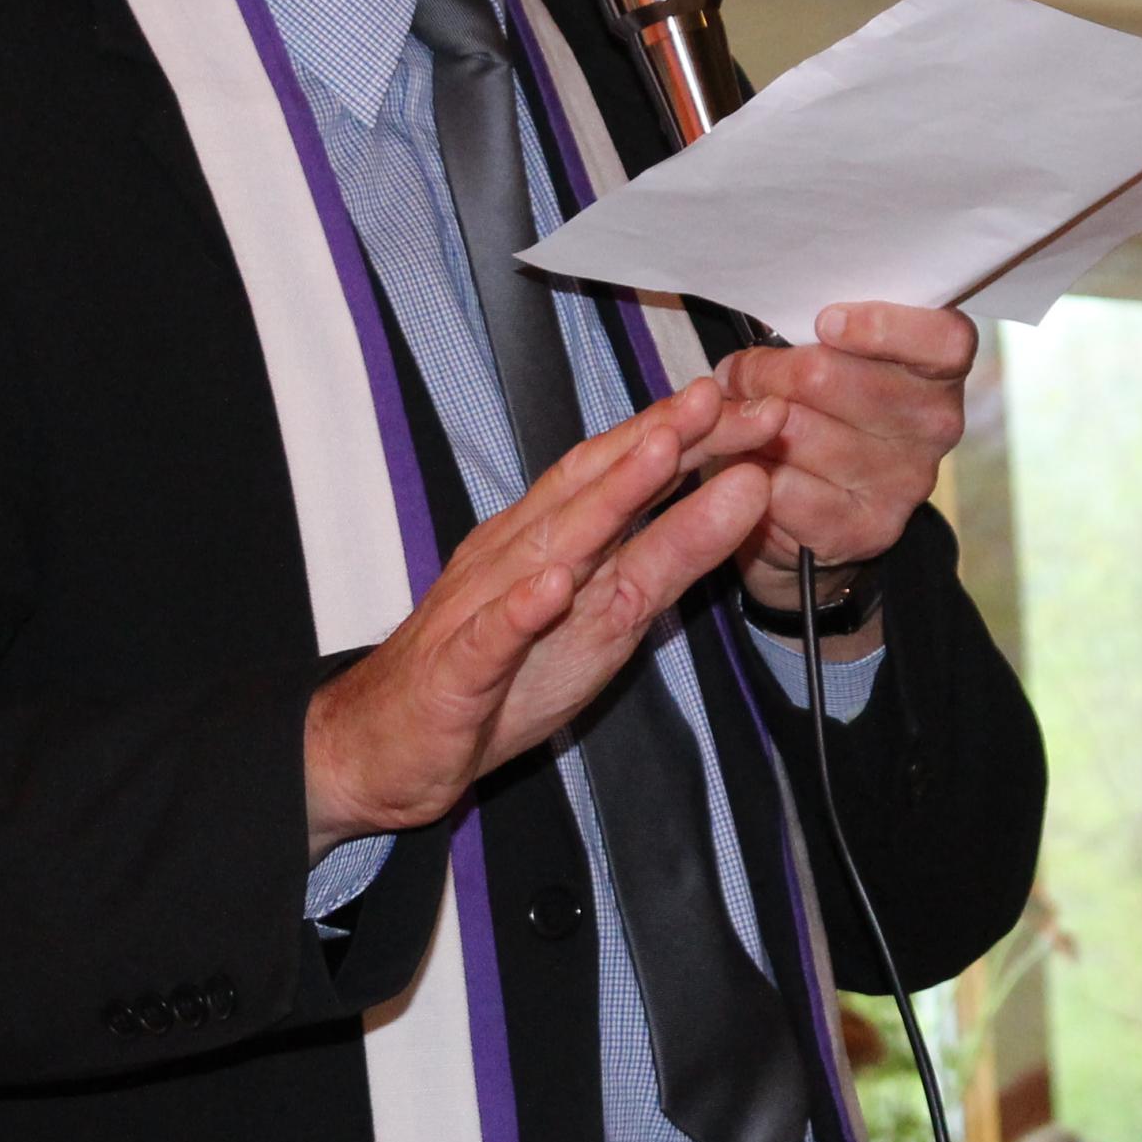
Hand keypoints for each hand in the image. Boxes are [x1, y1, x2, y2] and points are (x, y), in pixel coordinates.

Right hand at [302, 376, 780, 855]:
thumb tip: (742, 493)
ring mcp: (484, 607)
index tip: (752, 401)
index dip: (684, 433)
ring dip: (605, 498)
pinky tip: (551, 588)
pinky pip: (490, 637)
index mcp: (550, 538)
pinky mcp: (459, 671)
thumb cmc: (497, 672)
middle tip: (721, 399)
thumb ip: (669, 554)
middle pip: (594, 489)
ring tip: (658, 454)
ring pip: (550, 546)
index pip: (621, 470)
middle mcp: (517, 556)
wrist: (389, 742)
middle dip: (659, 441)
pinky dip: (520, 610)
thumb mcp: (608, 612)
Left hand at [714, 302, 975, 618]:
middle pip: (828, 377)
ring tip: (739, 421)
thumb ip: (817, 335)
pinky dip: (750, 471)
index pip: (944, 339)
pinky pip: (782, 487)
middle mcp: (935, 425)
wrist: (817, 509)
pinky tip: (751, 466)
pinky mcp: (866, 529)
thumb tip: (763, 345)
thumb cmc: (823, 407)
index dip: (881, 326)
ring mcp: (904, 482)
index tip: (825, 322)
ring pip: (795, 431)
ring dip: (748, 423)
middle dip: (764, 372)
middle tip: (738, 375)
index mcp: (939, 369)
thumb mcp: (830, 356)